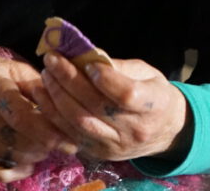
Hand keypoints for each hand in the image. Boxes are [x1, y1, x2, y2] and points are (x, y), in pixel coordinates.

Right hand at [0, 49, 76, 180]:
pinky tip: (27, 163)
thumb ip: (38, 86)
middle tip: (61, 139)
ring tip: (44, 143)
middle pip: (25, 143)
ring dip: (37, 155)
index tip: (70, 139)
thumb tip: (66, 108)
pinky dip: (18, 171)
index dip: (51, 132)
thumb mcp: (12, 67)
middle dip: (49, 144)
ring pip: (16, 158)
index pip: (26, 119)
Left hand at [35, 52, 189, 161]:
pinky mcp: (99, 154)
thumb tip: (85, 55)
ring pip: (79, 124)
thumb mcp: (147, 73)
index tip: (88, 63)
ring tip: (46, 75)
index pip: (127, 95)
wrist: (165, 132)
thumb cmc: (153, 94)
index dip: (105, 79)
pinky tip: (43, 97)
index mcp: (153, 105)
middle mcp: (134, 130)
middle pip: (95, 107)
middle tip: (52, 60)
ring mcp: (115, 146)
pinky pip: (70, 136)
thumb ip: (119, 66)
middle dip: (68, 81)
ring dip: (56, 98)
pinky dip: (53, 116)